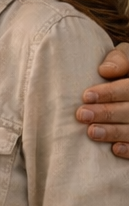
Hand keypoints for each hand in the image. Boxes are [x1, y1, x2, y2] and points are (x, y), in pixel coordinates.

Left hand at [77, 43, 128, 157]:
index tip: (86, 96)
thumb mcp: (127, 55)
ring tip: (92, 132)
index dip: (110, 93)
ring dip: (115, 132)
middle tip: (82, 115)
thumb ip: (119, 60)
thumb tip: (105, 71)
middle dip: (106, 113)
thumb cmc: (125, 67)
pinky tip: (115, 150)